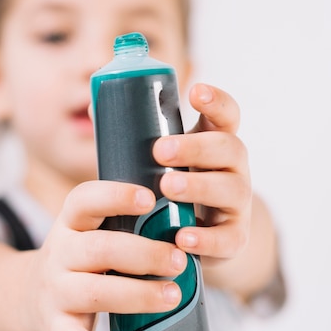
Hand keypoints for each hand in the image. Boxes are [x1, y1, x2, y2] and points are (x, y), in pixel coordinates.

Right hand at [26, 180, 187, 330]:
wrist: (29, 297)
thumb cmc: (80, 260)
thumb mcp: (89, 232)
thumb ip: (124, 225)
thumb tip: (184, 224)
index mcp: (70, 223)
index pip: (84, 200)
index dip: (115, 196)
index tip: (150, 199)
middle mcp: (59, 254)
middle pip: (98, 249)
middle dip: (143, 254)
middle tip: (180, 261)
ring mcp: (56, 293)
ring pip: (94, 293)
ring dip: (137, 295)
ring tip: (173, 296)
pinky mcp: (57, 330)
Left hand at [153, 83, 251, 281]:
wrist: (195, 239)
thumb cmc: (171, 190)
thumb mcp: (159, 163)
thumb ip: (134, 138)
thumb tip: (94, 109)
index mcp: (214, 144)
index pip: (226, 115)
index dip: (216, 101)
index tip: (195, 92)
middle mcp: (233, 169)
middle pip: (229, 148)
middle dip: (196, 147)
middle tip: (160, 150)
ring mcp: (236, 204)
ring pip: (232, 189)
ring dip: (199, 186)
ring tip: (167, 187)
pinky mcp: (234, 239)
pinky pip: (227, 238)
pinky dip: (206, 239)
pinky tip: (182, 238)